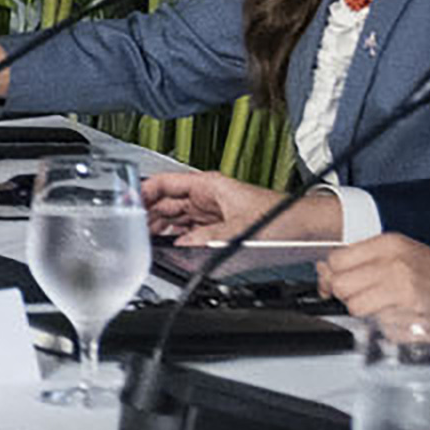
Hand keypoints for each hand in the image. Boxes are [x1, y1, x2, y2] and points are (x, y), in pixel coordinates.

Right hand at [137, 166, 282, 249]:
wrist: (304, 226)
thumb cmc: (281, 216)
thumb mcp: (239, 228)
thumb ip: (206, 238)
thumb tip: (181, 246)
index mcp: (208, 185)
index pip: (164, 183)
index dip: (142, 191)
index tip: (126, 203)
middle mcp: (206, 196)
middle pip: (165, 201)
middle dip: (147, 213)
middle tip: (131, 228)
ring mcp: (210, 211)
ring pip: (174, 217)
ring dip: (159, 227)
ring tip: (143, 239)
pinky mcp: (216, 226)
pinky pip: (188, 230)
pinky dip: (175, 237)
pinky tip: (167, 246)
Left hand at [314, 234, 429, 329]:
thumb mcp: (401, 253)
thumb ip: (364, 259)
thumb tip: (326, 272)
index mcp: (388, 244)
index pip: (337, 259)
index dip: (333, 274)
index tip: (337, 280)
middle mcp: (393, 263)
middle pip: (341, 284)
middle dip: (346, 294)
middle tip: (364, 296)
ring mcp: (402, 288)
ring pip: (354, 306)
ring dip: (365, 311)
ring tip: (385, 306)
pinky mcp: (411, 312)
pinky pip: (377, 323)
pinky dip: (384, 324)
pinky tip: (401, 315)